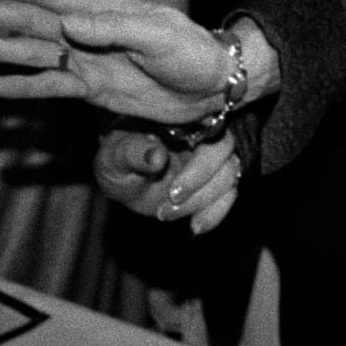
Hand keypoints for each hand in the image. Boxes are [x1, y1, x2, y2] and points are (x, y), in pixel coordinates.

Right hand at [0, 0, 228, 124]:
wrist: (213, 86)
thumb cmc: (193, 52)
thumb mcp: (160, 37)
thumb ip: (115, 29)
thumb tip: (68, 24)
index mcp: (104, 11)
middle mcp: (89, 32)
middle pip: (30, 20)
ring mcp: (88, 60)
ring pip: (32, 51)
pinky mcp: (93, 89)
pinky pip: (49, 86)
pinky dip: (21, 86)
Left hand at [96, 127, 241, 234]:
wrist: (122, 172)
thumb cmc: (118, 158)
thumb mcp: (115, 156)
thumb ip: (134, 153)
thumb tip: (157, 157)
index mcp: (185, 118)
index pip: (210, 130)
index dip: (201, 163)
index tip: (174, 191)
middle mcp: (206, 132)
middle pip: (225, 153)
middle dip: (201, 185)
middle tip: (168, 204)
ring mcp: (213, 157)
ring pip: (230, 174)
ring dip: (203, 202)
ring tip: (165, 214)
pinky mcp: (214, 180)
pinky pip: (228, 195)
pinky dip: (216, 213)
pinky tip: (195, 227)